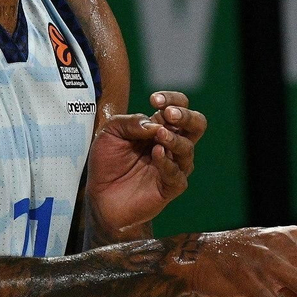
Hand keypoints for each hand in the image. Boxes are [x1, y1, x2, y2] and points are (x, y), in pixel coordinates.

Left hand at [85, 92, 206, 240]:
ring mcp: (174, 166)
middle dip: (186, 116)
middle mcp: (172, 145)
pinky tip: (156, 154)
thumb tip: (154, 124)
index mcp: (160, 128)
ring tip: (159, 135)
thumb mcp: (109, 133)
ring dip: (174, 139)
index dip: (172, 99)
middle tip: (169, 114)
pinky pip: (177, 174)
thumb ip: (129, 122)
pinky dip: (168, 163)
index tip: (154, 100)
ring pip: (188, 149)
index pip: (179, 107)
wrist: (100, 197)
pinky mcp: (170, 187)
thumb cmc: (107, 163)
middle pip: (197, 125)